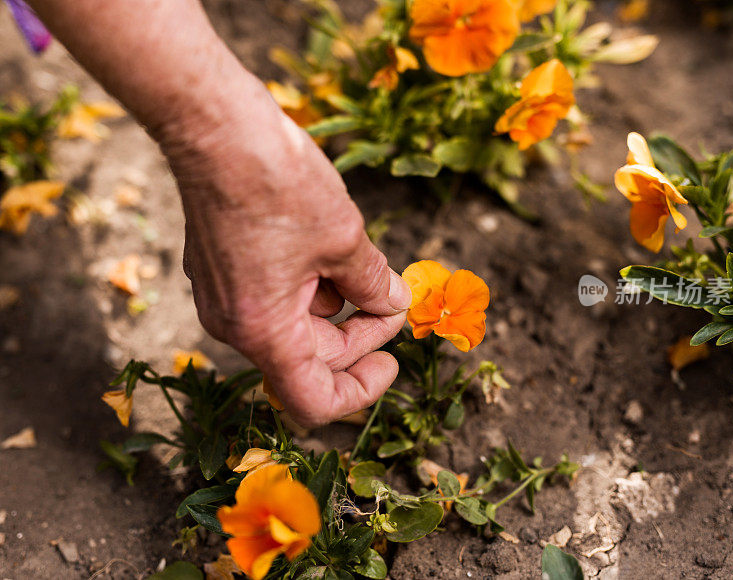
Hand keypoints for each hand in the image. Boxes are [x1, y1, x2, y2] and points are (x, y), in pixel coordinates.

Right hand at [157, 75, 410, 426]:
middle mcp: (234, 325)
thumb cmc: (276, 182)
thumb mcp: (344, 238)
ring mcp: (222, 298)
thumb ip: (373, 283)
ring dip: (336, 302)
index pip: (313, 400)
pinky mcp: (219, 271)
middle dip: (359, 334)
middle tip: (394, 299)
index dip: (361, 392)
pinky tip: (327, 244)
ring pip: (293, 325)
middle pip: (309, 359)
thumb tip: (393, 304)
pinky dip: (309, 285)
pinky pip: (273, 299)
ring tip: (356, 254)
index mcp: (263, 330)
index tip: (393, 362)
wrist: (214, 127)